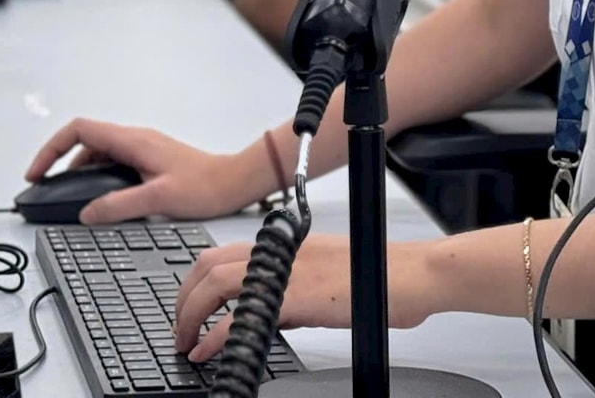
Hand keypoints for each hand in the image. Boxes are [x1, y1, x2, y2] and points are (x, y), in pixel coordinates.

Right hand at [23, 119, 251, 224]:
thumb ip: (119, 206)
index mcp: (132, 141)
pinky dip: (97, 177)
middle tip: (45, 189)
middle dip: (59, 163)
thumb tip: (86, 213)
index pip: (79, 130)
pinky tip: (98, 199)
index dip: (51, 149)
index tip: (36, 173)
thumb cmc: (205, 186)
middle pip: (84, 141)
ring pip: (98, 153)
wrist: (234, 181)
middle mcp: (135, 139)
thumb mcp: (158, 199)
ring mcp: (142, 149)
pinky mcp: (149, 160)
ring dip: (78, 172)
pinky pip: (113, 163)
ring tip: (68, 198)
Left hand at [174, 235, 437, 361]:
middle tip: (180, 329)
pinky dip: (216, 334)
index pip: (224, 254)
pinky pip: (241, 312)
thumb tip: (270, 311)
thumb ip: (294, 288)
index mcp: (288, 244)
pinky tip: (209, 351)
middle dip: (184, 298)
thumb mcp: (327, 276)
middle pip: (208, 265)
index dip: (196, 283)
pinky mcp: (297, 296)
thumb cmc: (381, 276)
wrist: (414, 274)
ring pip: (215, 282)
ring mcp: (287, 271)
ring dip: (190, 314)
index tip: (189, 309)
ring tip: (186, 342)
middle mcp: (282, 252)